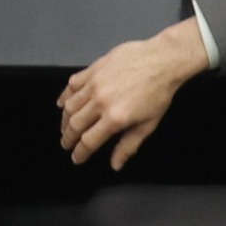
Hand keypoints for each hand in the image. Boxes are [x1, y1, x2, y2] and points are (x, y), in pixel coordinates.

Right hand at [59, 15, 202, 167]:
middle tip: (66, 143)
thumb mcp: (148, 124)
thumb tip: (115, 165)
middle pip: (75, 125)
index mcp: (114, 118)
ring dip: (64, 119)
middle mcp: (100, 102)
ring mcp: (94, 83)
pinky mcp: (93, 68)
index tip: (76, 158)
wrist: (163, 60)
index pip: (88, 141)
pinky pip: (72, 84)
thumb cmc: (159, 94)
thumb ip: (129, 145)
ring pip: (70, 105)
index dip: (79, 153)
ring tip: (65, 127)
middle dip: (68, 138)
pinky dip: (64, 95)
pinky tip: (62, 103)